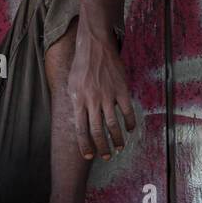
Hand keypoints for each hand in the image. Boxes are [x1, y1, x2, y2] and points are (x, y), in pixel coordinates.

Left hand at [68, 15, 135, 159]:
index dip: (85, 146)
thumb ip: (76, 104)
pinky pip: (127, 111)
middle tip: (106, 156)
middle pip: (97, 131)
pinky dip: (129, 123)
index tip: (88, 156)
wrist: (94, 45)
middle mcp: (91, 101)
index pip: (80, 130)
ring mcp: (107, 95)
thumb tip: (79, 122)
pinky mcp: (120, 89)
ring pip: (113, 125)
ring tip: (119, 147)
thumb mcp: (71, 85)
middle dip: (102, 147)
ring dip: (117, 139)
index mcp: (78, 101)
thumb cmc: (81, 66)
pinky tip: (130, 130)